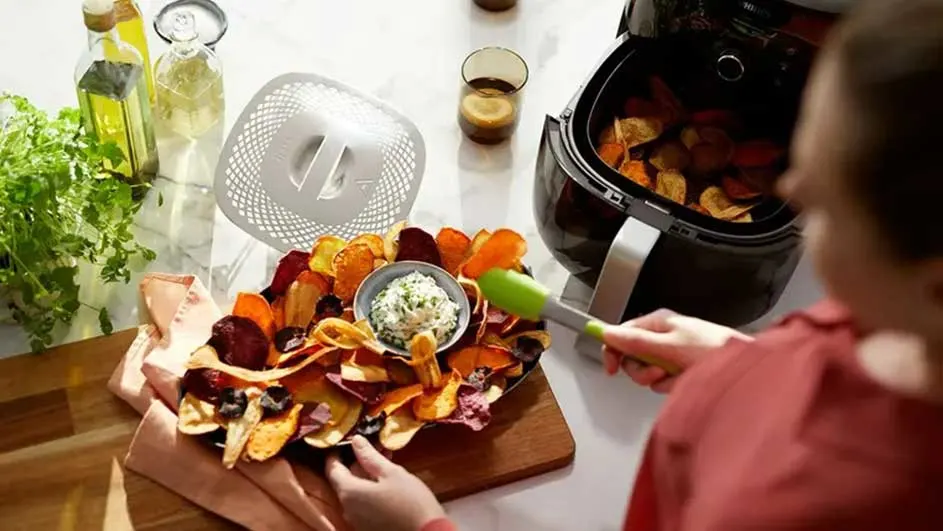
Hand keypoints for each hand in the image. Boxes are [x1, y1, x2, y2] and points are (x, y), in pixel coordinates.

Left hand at [326, 435, 445, 530]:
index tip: (344, 441)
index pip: (332, 469)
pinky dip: (371, 490)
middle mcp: (348, 509)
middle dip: (358, 463)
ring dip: (366, 476)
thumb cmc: (410, 502)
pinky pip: (363, 504)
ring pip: (356, 492)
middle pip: (345, 481)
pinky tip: (388, 481)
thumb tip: (356, 441)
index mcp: (349, 492)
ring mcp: (357, 521)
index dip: (336, 454)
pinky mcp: (368, 528)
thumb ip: (370, 456)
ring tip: (386, 461)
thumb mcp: (392, 473)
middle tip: (374, 448)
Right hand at [602, 309, 750, 392]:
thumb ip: (636, 341)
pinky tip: (686, 381)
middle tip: (657, 373)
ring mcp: (672, 354)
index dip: (613, 350)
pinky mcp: (681, 370)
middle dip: (643, 370)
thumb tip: (607, 333)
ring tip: (678, 376)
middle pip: (633, 357)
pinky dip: (673, 385)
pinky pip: (664, 382)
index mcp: (658, 322)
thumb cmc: (714, 350)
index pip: (622, 333)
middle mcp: (663, 336)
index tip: (611, 368)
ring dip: (660, 379)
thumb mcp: (669, 346)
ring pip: (648, 372)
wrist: (745, 369)